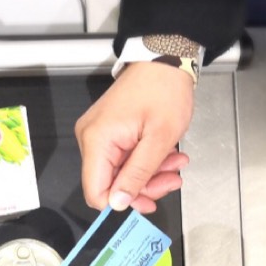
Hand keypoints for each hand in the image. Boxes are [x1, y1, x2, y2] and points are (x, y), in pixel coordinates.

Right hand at [75, 61, 194, 213]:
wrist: (164, 60)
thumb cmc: (164, 89)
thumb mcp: (158, 139)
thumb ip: (137, 174)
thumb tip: (118, 204)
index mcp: (98, 140)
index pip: (96, 191)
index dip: (121, 204)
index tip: (147, 204)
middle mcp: (91, 138)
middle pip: (109, 183)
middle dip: (143, 187)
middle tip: (171, 181)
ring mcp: (98, 135)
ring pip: (119, 173)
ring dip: (149, 175)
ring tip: (174, 165)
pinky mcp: (108, 132)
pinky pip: (122, 158)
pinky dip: (145, 162)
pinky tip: (165, 157)